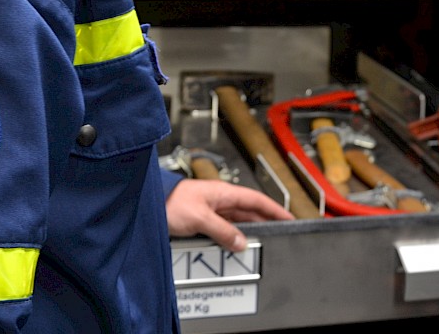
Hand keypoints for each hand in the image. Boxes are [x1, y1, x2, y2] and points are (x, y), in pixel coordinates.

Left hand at [165, 178, 293, 251]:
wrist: (148, 203)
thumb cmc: (170, 201)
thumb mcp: (200, 217)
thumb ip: (223, 231)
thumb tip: (241, 242)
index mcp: (224, 193)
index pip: (257, 200)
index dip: (275, 209)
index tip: (289, 218)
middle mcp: (220, 201)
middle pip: (249, 213)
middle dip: (264, 223)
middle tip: (278, 235)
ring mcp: (211, 210)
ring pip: (236, 223)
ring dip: (245, 234)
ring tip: (257, 245)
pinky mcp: (202, 220)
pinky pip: (224, 230)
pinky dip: (231, 238)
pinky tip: (233, 246)